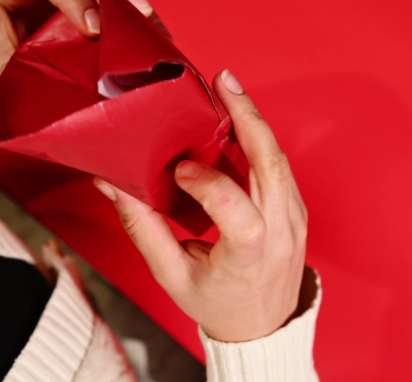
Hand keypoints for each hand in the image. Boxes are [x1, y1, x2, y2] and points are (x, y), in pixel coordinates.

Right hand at [94, 70, 308, 342]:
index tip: (180, 170)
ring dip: (254, 122)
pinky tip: (239, 121)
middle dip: (247, 118)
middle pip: (272, 167)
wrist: (262, 326)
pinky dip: (259, 141)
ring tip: (229, 91)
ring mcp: (295, 220)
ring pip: (279, 160)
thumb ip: (144, 230)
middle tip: (224, 83)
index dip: (210, 185)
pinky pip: (280, 168)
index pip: (241, 215)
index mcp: (250, 258)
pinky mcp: (296, 210)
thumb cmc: (218, 304)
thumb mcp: (173, 277)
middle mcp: (281, 235)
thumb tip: (114, 185)